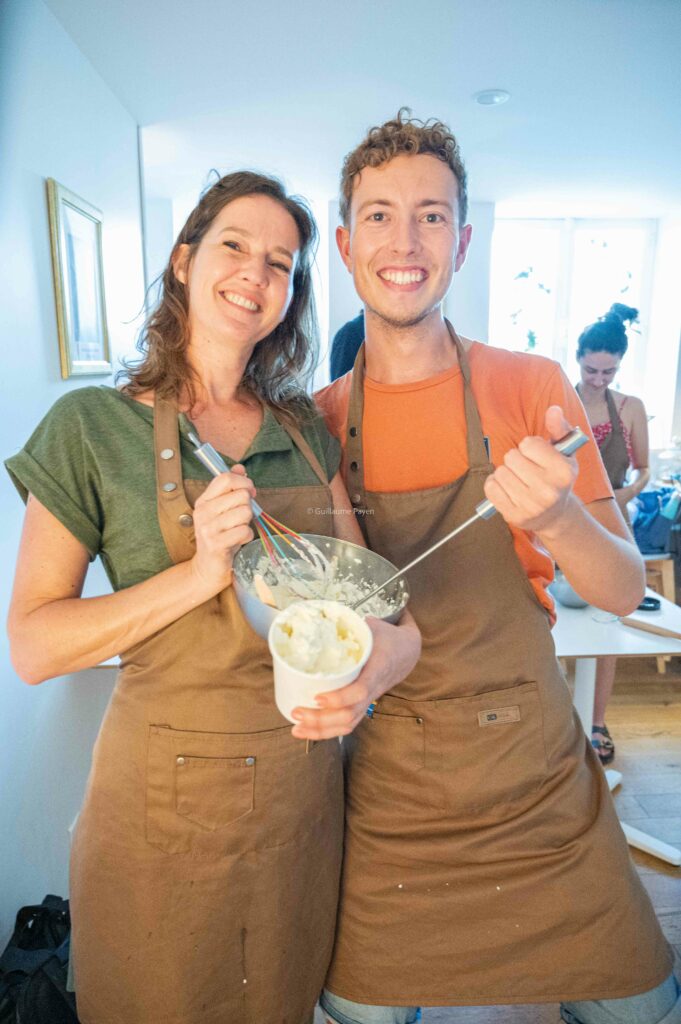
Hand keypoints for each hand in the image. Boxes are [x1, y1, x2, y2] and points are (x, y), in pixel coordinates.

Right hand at [190, 465, 255, 593]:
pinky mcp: (216, 544)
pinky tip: (238, 541)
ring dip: (247, 523)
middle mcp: (203, 512)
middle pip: (240, 495)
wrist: (207, 567)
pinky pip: (244, 531)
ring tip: (237, 530)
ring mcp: (208, 528)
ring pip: (244, 512)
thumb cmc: (219, 536)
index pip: (225, 478)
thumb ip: (231, 488)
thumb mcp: (222, 510)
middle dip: (248, 506)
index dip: (243, 482)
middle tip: (241, 518)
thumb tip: (240, 467)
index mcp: (203, 501)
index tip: (249, 492)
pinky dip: (247, 536)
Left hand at [290, 614, 421, 740]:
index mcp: (377, 669)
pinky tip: (307, 730)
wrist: (407, 652)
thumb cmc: (387, 638)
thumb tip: (319, 615)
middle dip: (321, 719)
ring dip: (320, 730)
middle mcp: (373, 690)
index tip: (317, 697)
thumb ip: (350, 623)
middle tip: (296, 711)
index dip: (339, 698)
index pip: (360, 691)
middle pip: (348, 714)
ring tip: (296, 727)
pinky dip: (326, 732)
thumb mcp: (373, 626)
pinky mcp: (362, 705)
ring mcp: (368, 700)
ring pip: (347, 724)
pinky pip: (346, 725)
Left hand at [483, 405, 579, 533]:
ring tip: (518, 480)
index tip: (536, 456)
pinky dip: (494, 484)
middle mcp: (548, 490)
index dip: (529, 447)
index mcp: (563, 472)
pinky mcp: (513, 515)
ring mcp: (530, 505)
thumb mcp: (564, 453)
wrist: (554, 515)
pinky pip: (490, 488)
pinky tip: (507, 488)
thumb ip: (559, 428)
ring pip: (500, 472)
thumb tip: (553, 409)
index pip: (528, 444)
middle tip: (526, 469)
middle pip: (511, 457)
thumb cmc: (556, 478)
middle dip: (516, 459)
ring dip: (505, 472)